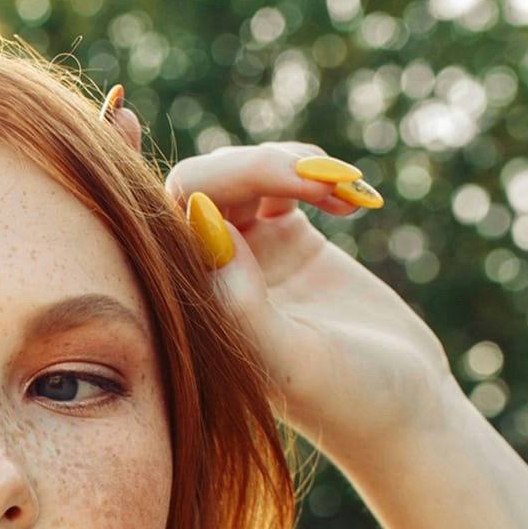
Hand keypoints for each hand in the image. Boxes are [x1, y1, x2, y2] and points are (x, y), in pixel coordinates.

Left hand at [104, 96, 456, 465]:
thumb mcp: (293, 361)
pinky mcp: (292, 246)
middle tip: (316, 179)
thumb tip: (203, 220)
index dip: (128, 170)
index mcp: (193, 317)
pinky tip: (353, 199)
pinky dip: (314, 175)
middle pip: (201, 189)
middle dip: (253, 168)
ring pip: (243, 179)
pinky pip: (283, 184)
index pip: (147, 229)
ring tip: (346, 190)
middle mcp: (211, 287)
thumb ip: (242, 302)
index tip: (121, 113)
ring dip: (290, 167)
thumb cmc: (349, 402)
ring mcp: (250, 263)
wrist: (406, 414)